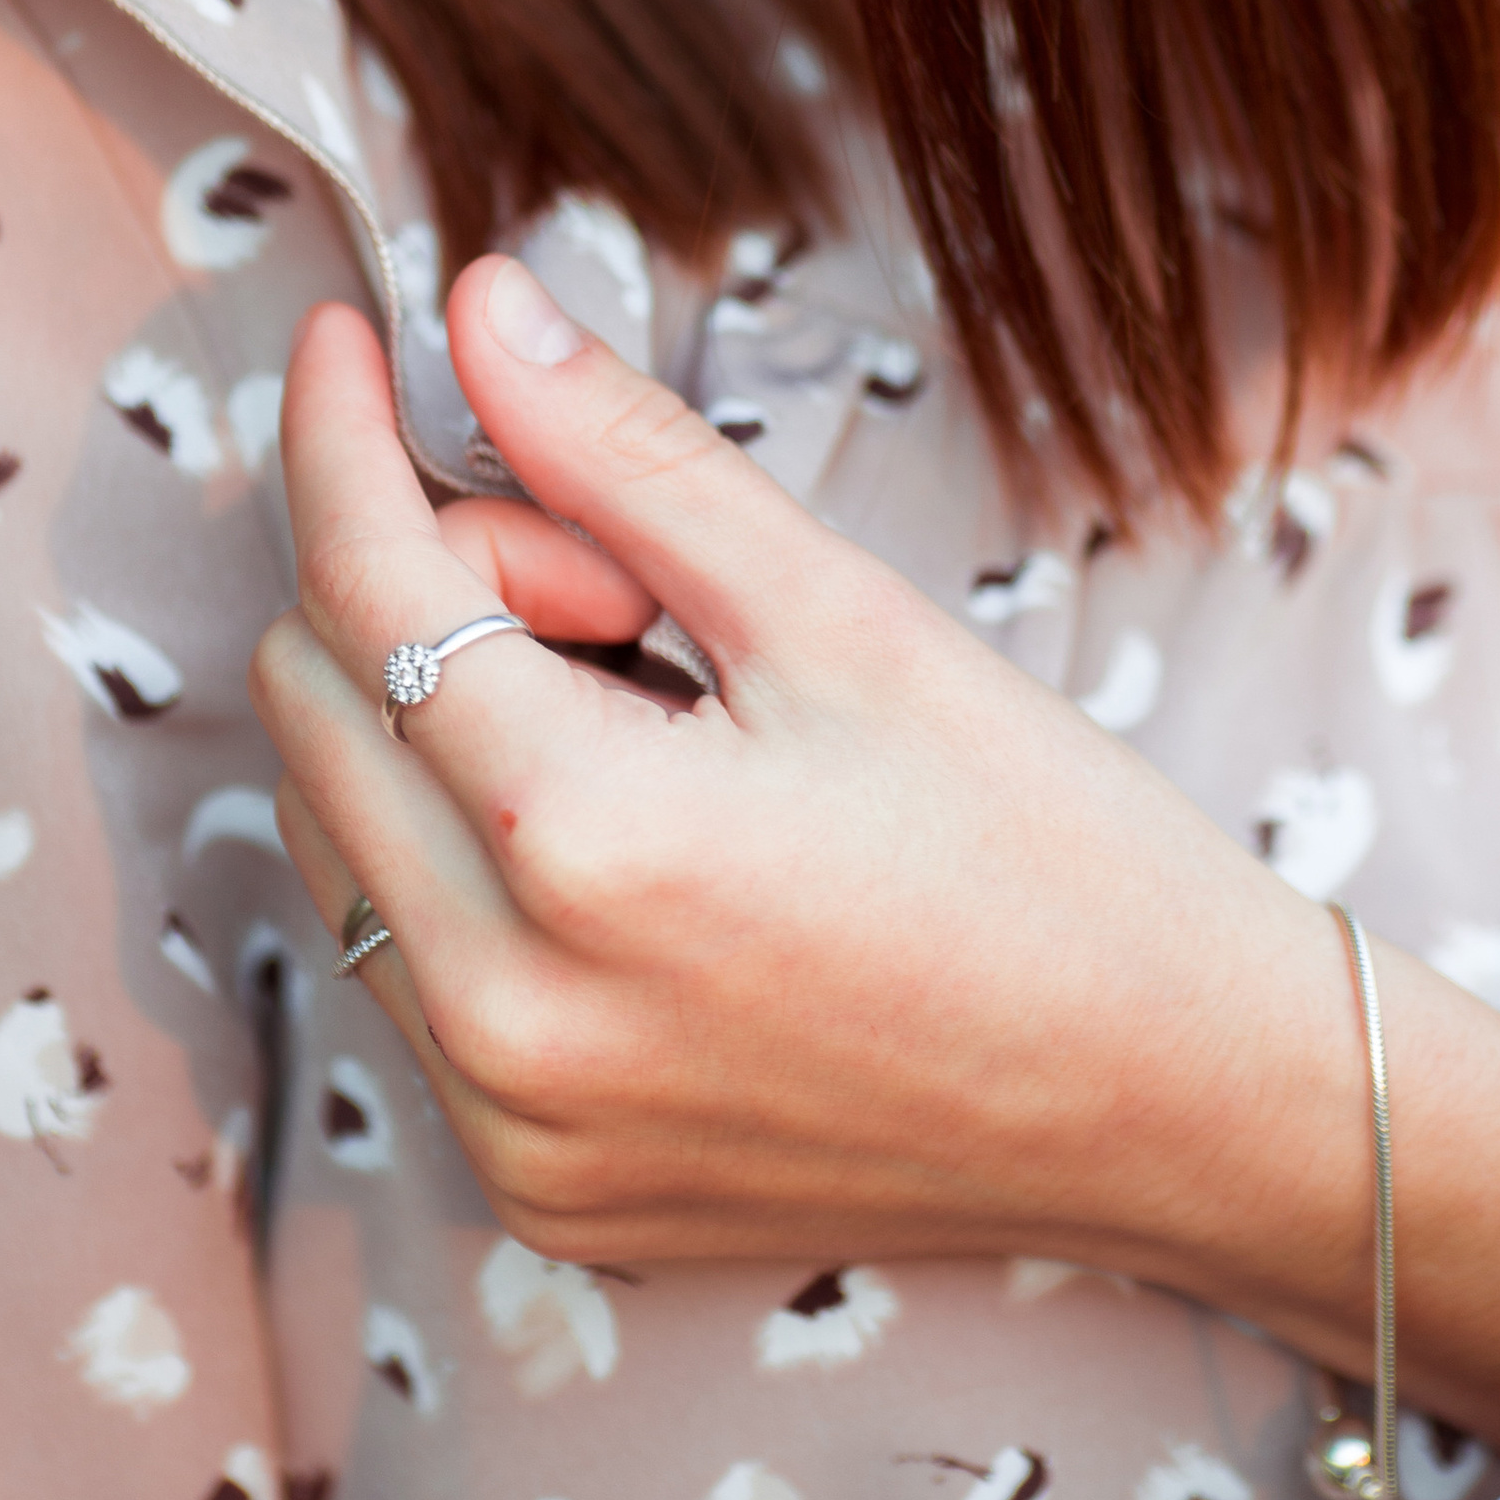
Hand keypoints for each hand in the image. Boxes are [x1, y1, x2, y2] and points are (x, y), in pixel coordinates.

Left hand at [252, 256, 1499, 1455]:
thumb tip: (474, 307)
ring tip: (655, 714)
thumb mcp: (840, 614)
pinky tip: (642, 840)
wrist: (1182, 1100)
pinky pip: (410, 969)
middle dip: (435, 587)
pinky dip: (471, 860)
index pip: (367, 586)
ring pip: (342, 838)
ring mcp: (514, 1128)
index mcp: (585, 850)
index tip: (345, 331)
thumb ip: (626, 457)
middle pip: (317, 705)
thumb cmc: (1046, 842)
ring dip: (441, 727)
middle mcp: (506, 1018)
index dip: (338, 435)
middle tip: (631, 584)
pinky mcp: (541, 1191)